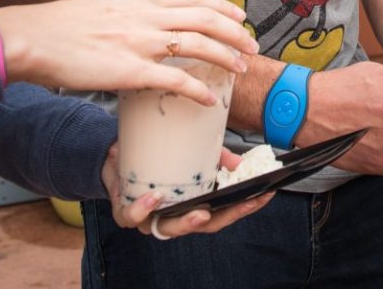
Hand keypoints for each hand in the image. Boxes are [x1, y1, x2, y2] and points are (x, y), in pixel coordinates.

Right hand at [0, 0, 258, 101]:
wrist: (34, 38)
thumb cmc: (64, 26)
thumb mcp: (107, 7)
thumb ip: (134, 12)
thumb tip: (153, 23)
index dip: (222, 6)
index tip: (240, 15)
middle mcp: (145, 15)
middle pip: (204, 17)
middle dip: (234, 31)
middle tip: (250, 44)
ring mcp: (139, 42)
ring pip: (197, 44)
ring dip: (225, 56)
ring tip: (239, 68)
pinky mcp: (130, 71)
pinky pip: (175, 80)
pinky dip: (197, 89)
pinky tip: (209, 99)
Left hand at [103, 145, 271, 236]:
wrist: (118, 152)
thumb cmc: (156, 157)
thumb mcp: (190, 152)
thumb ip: (215, 157)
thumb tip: (239, 162)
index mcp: (191, 204)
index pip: (223, 213)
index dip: (244, 207)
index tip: (264, 195)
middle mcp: (173, 215)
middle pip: (202, 227)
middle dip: (225, 217)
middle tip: (240, 205)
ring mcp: (150, 217)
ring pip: (169, 230)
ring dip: (185, 223)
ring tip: (200, 212)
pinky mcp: (125, 211)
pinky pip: (133, 217)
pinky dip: (143, 210)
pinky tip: (154, 197)